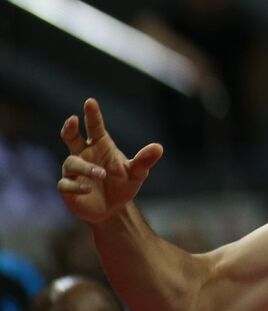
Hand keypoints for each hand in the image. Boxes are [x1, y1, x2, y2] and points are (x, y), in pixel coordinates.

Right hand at [58, 98, 163, 223]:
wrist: (113, 208)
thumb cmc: (123, 185)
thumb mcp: (137, 173)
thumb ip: (144, 161)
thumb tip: (158, 148)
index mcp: (101, 146)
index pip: (95, 127)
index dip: (92, 115)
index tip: (90, 101)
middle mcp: (84, 155)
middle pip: (71, 137)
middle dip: (70, 128)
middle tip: (73, 120)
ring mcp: (74, 171)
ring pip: (72, 163)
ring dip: (86, 168)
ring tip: (102, 174)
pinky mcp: (68, 188)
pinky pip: (66, 184)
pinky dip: (77, 186)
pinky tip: (88, 189)